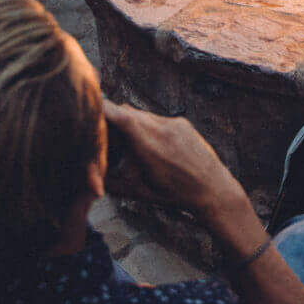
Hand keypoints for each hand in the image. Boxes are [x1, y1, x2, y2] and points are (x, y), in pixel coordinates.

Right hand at [101, 102, 251, 226]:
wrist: (213, 189)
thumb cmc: (175, 195)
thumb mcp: (140, 193)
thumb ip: (114, 184)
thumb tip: (92, 180)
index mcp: (148, 145)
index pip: (120, 116)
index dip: (103, 109)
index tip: (90, 108)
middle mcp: (161, 128)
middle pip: (127, 112)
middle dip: (114, 119)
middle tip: (105, 132)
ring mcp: (173, 123)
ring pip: (142, 114)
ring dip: (131, 123)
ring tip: (130, 143)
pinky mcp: (182, 122)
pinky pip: (157, 118)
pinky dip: (148, 126)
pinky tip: (152, 145)